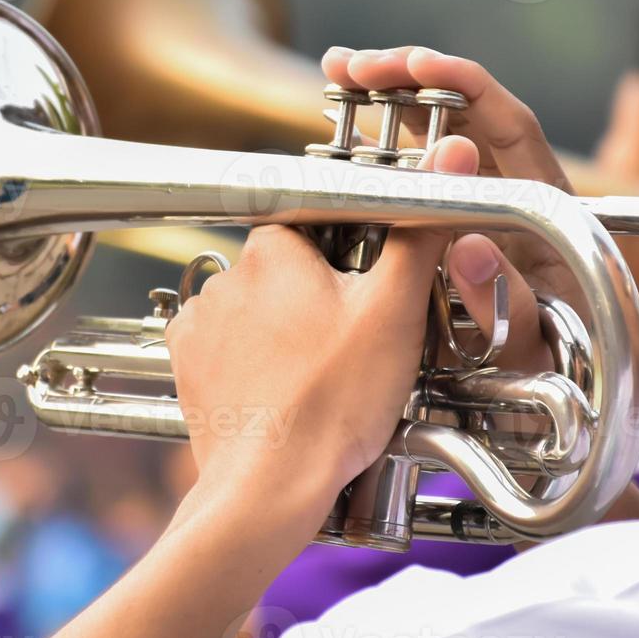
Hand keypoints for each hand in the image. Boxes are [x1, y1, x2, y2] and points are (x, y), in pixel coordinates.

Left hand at [165, 139, 479, 520]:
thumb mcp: (395, 310)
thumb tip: (452, 154)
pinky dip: (249, 360)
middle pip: (287, 269)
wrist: (270, 483)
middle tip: (352, 345)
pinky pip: (224, 344)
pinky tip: (279, 387)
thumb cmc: (334, 401)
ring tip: (316, 375)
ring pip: (256, 308)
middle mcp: (224, 275)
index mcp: (271, 248)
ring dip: (282, 329)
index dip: (353, 259)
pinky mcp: (186, 362)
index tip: (369, 296)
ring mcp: (198, 321)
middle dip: (319, 296)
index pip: (319, 226)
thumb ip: (419, 228)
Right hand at [322, 45, 565, 370]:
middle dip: (408, 75)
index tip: (416, 65)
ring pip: (429, 131)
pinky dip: (371, 140)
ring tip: (337, 71)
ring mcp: (469, 199)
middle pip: (462, 110)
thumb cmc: (535, 363)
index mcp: (541, 205)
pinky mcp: (436, 216)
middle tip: (355, 64)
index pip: (507, 122)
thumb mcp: (523, 337)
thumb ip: (501, 296)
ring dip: (383, 97)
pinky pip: (407, 166)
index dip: (464, 83)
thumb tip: (471, 245)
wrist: (525, 389)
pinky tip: (338, 124)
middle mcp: (506, 190)